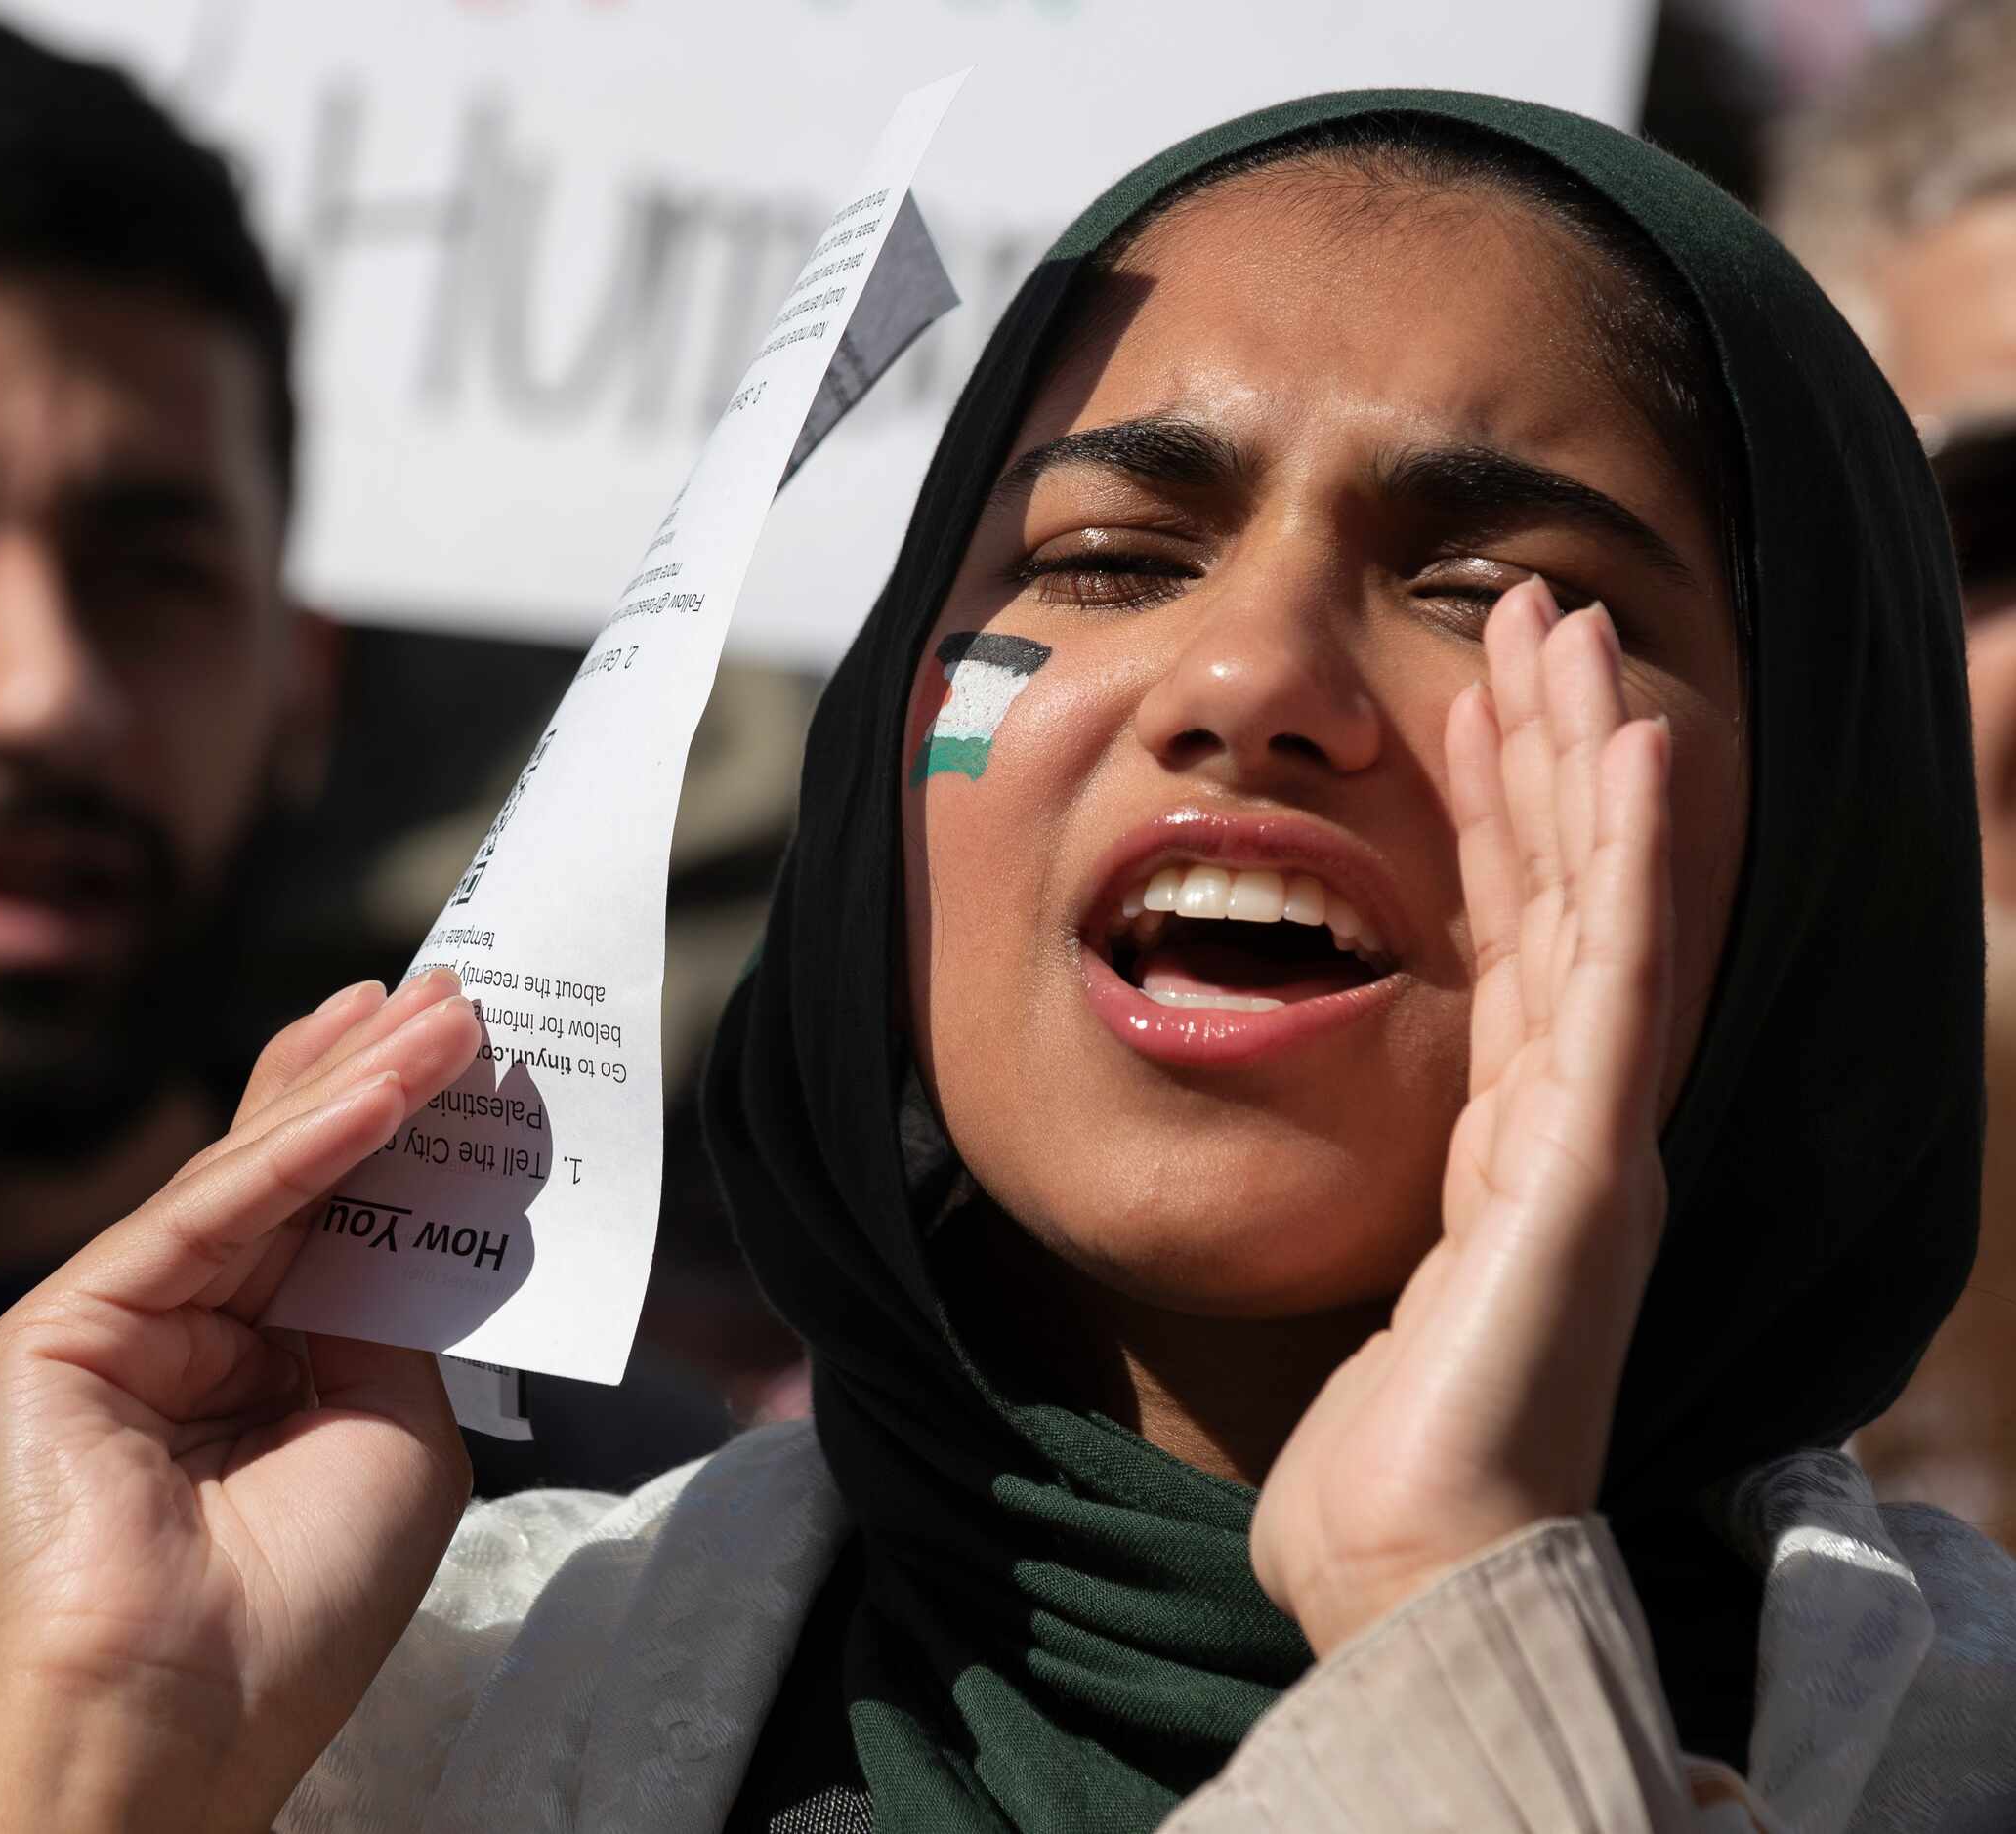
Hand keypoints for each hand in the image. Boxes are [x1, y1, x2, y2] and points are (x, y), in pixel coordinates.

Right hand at [0, 971, 483, 1833]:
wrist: (184, 1719)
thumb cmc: (299, 1610)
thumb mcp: (394, 1433)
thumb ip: (393, 1317)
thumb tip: (413, 1215)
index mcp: (257, 1365)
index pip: (334, 1220)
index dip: (400, 1133)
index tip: (467, 1051)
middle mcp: (185, 1331)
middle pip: (287, 1175)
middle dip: (375, 1078)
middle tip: (456, 994)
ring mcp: (117, 1321)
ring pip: (245, 1178)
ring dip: (350, 1088)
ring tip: (437, 1016)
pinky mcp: (62, 1326)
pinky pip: (203, 1220)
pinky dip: (296, 1154)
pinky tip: (375, 1096)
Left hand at [1250, 578, 1674, 1658]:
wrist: (1409, 1565)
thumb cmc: (1378, 1460)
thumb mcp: (1362, 1290)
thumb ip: (1365, 1213)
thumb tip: (1292, 1177)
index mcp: (1513, 1145)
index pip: (1517, 940)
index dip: (1512, 816)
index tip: (1486, 700)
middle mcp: (1571, 1125)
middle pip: (1569, 895)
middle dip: (1554, 749)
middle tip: (1544, 613)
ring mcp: (1593, 1138)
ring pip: (1600, 904)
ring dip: (1587, 758)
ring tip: (1571, 630)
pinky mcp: (1589, 1166)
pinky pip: (1614, 982)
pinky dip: (1632, 858)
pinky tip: (1635, 748)